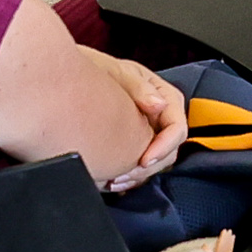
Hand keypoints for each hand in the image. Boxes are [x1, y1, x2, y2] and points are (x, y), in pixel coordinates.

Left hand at [97, 57, 190, 191]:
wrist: (75, 77)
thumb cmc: (99, 70)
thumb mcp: (118, 73)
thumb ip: (139, 88)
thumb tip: (159, 104)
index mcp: (165, 97)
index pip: (177, 128)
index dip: (164, 146)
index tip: (144, 160)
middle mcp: (162, 116)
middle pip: (169, 150)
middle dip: (148, 167)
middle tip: (123, 176)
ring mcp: (151, 131)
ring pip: (157, 162)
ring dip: (138, 175)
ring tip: (114, 181)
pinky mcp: (138, 143)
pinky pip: (141, 166)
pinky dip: (129, 176)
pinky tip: (112, 181)